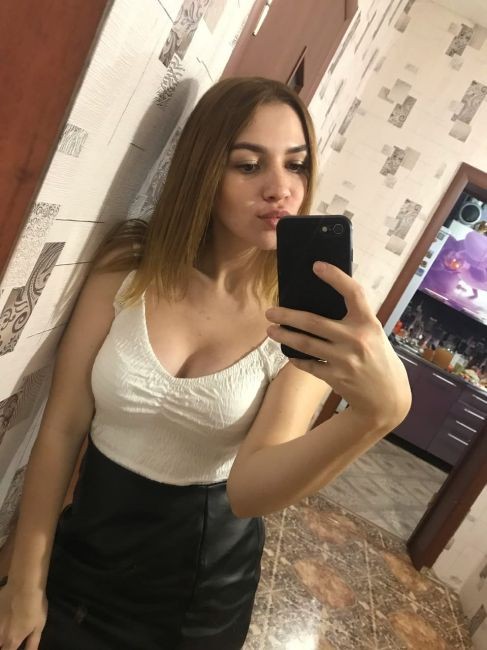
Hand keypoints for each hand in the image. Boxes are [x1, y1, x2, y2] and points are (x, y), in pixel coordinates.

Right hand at [0, 584, 46, 649]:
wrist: (24, 585)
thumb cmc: (35, 607)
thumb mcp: (39, 626)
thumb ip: (32, 644)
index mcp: (12, 640)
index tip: (12, 646)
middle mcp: (0, 635)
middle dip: (2, 644)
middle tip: (8, 639)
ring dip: (0, 634)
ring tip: (6, 628)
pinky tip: (2, 617)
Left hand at [266, 261, 410, 431]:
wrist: (387, 397)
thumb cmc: (378, 359)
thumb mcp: (373, 334)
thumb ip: (354, 319)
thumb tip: (323, 301)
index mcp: (368, 323)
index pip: (353, 292)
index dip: (335, 277)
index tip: (317, 266)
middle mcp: (356, 339)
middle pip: (314, 322)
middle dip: (288, 316)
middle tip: (270, 311)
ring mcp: (345, 360)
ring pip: (305, 344)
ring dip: (284, 336)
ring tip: (270, 330)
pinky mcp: (336, 377)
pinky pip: (309, 365)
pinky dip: (297, 358)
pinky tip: (289, 353)